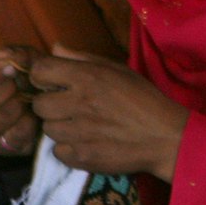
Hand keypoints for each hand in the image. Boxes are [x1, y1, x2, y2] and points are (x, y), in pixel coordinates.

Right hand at [0, 48, 41, 155]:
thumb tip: (2, 55)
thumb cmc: (34, 76)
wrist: (56, 101)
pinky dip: (26, 128)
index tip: (11, 68)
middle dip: (2, 94)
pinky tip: (36, 118)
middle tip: (22, 86)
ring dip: (15, 110)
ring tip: (30, 100)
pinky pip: (10, 141)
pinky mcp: (2, 146)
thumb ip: (18, 54)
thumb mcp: (30, 59)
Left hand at [30, 45, 185, 178]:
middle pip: (39, 104)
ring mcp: (79, 132)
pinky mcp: (82, 156)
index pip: (40, 71)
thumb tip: (54, 48)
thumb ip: (83, 58)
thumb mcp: (119, 71)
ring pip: (48, 129)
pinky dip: (69, 149)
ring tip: (82, 127)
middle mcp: (80, 102)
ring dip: (61, 128)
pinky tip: (87, 143)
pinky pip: (58, 151)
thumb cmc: (145, 100)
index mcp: (89, 77)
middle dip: (51, 105)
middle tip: (70, 109)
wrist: (167, 138)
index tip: (53, 83)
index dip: (43, 77)